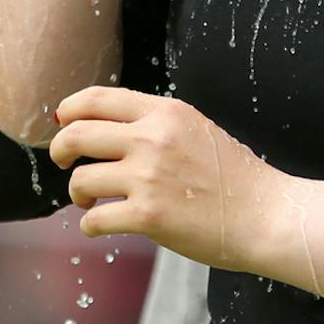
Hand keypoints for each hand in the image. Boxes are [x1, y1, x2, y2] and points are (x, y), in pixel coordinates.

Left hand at [48, 87, 277, 265]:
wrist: (265, 215)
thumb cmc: (234, 177)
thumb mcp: (196, 129)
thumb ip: (154, 124)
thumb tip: (99, 125)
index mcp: (165, 113)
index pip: (96, 99)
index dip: (68, 111)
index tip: (62, 124)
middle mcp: (153, 138)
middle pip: (76, 135)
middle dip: (58, 151)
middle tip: (62, 163)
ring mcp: (149, 177)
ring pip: (80, 180)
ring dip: (78, 193)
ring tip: (92, 200)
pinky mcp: (148, 215)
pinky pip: (94, 219)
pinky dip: (90, 225)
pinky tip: (101, 225)